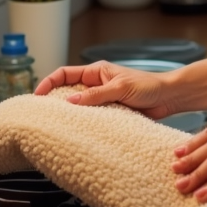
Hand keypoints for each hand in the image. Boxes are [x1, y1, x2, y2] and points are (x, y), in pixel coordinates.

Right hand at [33, 61, 171, 117]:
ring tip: (56, 127)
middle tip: (42, 115)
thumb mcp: (120, 88)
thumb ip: (97, 95)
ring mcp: (102, 99)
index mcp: (96, 72)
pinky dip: (84, 124)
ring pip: (79, 107)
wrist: (168, 98)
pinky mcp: (110, 112)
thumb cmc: (148, 86)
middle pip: (68, 91)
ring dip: (70, 115)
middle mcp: (96, 84)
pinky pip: (92, 118)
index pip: (65, 73)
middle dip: (54, 101)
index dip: (49, 82)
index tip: (37, 96)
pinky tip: (78, 134)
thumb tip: (71, 100)